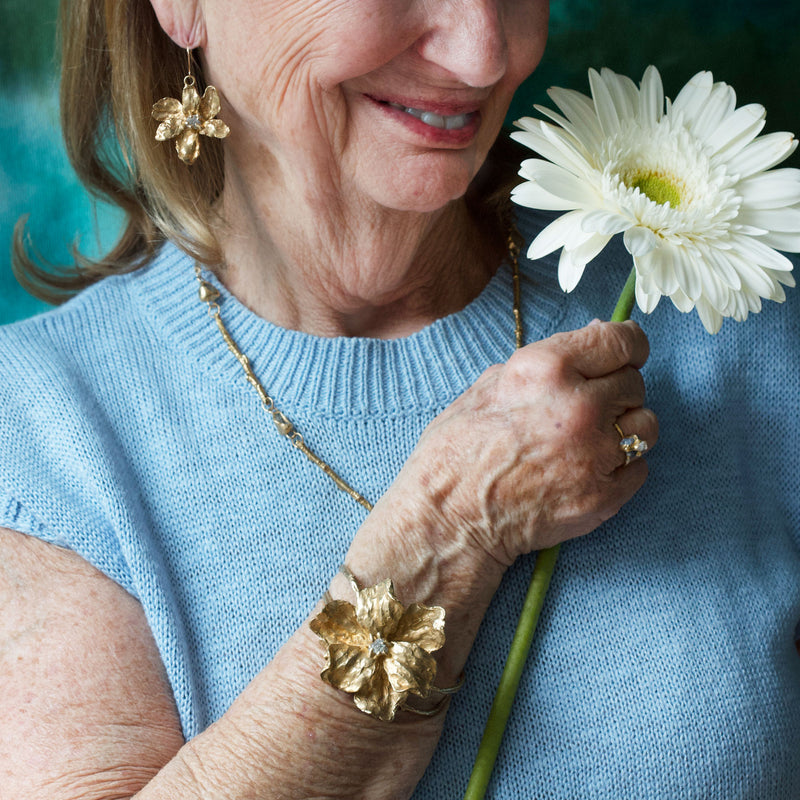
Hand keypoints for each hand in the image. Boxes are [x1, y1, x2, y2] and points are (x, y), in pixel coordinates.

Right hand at [404, 320, 657, 564]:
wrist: (448, 520)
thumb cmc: (457, 452)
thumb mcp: (488, 386)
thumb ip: (545, 363)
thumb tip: (589, 345)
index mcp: (547, 369)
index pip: (621, 341)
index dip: (629, 345)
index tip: (628, 352)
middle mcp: (579, 406)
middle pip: (634, 383)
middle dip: (614, 391)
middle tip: (585, 408)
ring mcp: (596, 454)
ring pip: (646, 425)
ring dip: (624, 428)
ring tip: (589, 441)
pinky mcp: (605, 496)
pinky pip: (639, 468)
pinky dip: (619, 468)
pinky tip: (586, 470)